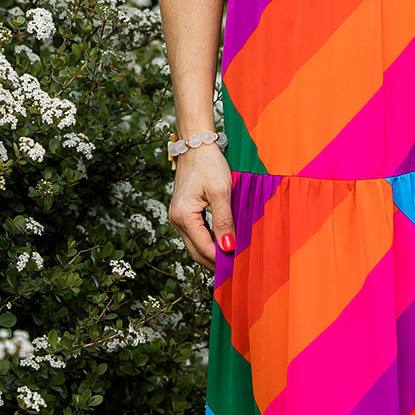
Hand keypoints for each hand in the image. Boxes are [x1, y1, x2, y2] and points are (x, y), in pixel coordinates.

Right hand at [168, 143, 234, 271]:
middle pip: (196, 251)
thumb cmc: (208, 163)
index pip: (203, 248)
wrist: (196, 143)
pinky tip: (221, 243)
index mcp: (183, 216)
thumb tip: (227, 247)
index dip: (220, 260)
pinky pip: (195, 233)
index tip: (237, 267)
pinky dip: (207, 241)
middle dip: (214, 262)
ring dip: (211, 253)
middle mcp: (176, 219)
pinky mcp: (183, 211)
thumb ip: (224, 220)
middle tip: (235, 271)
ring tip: (231, 260)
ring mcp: (178, 215)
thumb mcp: (221, 191)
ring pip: (194, 244)